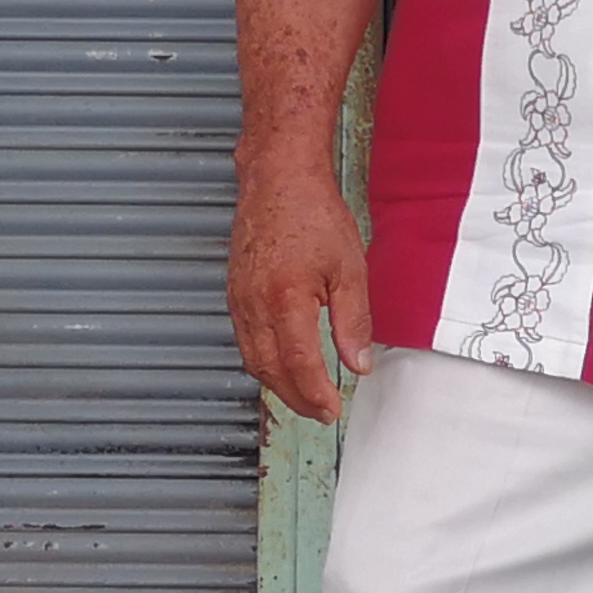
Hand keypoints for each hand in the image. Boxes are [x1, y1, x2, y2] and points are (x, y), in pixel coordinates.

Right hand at [230, 159, 375, 424]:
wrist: (277, 179)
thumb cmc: (312, 214)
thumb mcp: (349, 268)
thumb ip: (354, 321)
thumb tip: (359, 364)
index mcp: (285, 298)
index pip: (298, 363)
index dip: (315, 394)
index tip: (332, 410)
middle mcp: (254, 303)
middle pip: (270, 370)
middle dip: (296, 399)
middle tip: (321, 413)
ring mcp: (239, 299)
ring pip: (252, 359)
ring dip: (277, 385)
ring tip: (305, 398)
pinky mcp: (234, 293)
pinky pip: (244, 340)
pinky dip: (263, 362)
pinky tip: (281, 366)